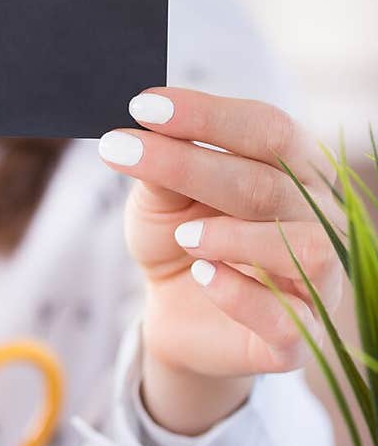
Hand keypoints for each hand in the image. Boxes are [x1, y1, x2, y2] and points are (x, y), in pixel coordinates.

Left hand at [97, 88, 342, 435]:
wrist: (177, 313)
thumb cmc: (181, 241)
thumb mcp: (163, 197)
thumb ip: (167, 166)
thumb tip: (151, 128)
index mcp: (297, 171)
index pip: (270, 129)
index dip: (208, 115)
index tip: (143, 106)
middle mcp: (322, 220)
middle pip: (271, 181)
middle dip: (191, 162)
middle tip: (123, 150)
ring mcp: (320, 281)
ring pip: (304, 247)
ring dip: (233, 235)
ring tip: (185, 236)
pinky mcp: (300, 338)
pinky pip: (285, 318)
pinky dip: (239, 294)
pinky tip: (204, 275)